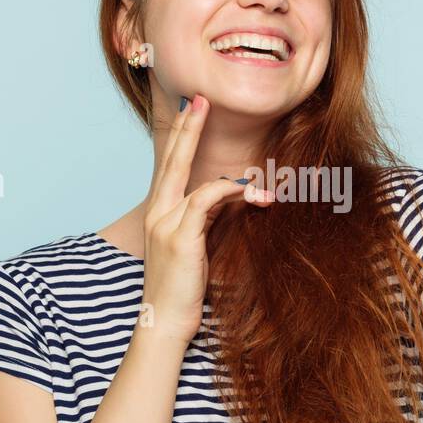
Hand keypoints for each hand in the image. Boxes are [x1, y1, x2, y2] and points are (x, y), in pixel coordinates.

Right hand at [139, 94, 273, 343]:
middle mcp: (157, 214)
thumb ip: (207, 220)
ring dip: (237, 181)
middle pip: (173, 161)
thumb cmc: (183, 290)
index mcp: (159, 214)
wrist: (164, 322)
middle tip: (200, 100)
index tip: (191, 111)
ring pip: (200, 182)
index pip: (170, 167)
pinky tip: (254, 197)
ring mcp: (165, 224)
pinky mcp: (180, 238)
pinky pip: (207, 201)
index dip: (181, 138)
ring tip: (264, 185)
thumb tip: (231, 197)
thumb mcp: (197, 247)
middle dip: (188, 129)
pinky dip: (231, 193)